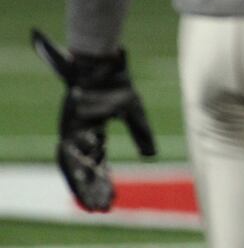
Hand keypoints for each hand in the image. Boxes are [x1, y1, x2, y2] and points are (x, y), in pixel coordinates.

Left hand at [31, 28, 156, 210]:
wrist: (103, 60)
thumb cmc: (117, 82)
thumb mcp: (133, 111)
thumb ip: (141, 133)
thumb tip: (151, 156)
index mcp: (96, 132)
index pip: (98, 164)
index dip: (103, 182)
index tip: (110, 201)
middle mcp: (81, 134)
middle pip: (85, 169)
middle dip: (92, 189)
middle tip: (101, 209)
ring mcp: (72, 129)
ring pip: (76, 164)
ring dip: (84, 184)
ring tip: (93, 201)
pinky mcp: (67, 122)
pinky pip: (70, 150)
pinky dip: (78, 167)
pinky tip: (86, 177)